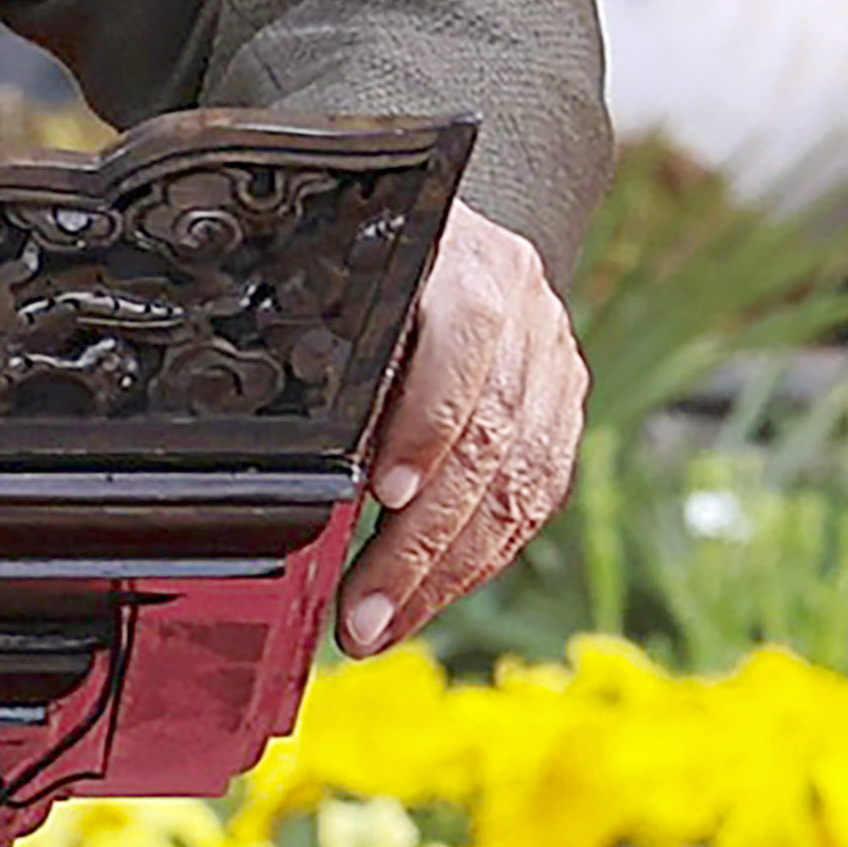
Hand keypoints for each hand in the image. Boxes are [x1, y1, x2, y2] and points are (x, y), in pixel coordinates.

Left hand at [341, 204, 586, 657]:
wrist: (441, 223)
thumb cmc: (362, 253)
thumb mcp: (339, 274)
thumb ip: (326, 346)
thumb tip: (284, 447)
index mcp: (465, 258)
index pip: (462, 341)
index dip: (426, 422)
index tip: (383, 493)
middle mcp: (525, 306)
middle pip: (489, 436)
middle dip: (421, 540)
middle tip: (362, 610)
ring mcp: (553, 359)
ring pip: (518, 486)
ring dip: (447, 571)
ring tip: (382, 623)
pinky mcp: (564, 407)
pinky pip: (534, 500)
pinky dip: (479, 557)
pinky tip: (429, 595)